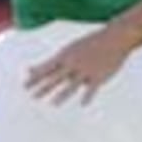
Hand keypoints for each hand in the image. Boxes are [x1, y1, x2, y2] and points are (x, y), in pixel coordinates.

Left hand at [25, 24, 139, 105]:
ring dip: (63, 95)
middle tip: (33, 96)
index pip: (47, 68)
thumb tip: (33, 68)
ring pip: (73, 84)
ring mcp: (87, 70)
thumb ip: (54, 61)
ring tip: (53, 104)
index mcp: (67, 55)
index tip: (25, 86)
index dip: (36, 77)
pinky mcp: (100, 76)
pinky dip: (88, 96)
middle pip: (57, 77)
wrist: (116, 37)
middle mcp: (75, 63)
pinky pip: (93, 88)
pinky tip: (84, 104)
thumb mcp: (70, 49)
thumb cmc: (91, 43)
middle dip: (45, 87)